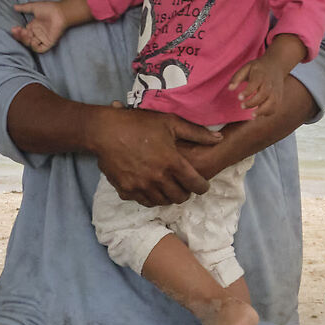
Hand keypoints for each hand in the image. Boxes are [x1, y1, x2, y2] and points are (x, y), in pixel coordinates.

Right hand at [11, 0, 69, 52]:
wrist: (60, 12)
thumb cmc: (50, 8)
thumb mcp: (34, 7)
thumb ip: (24, 8)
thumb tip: (14, 6)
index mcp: (34, 26)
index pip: (23, 33)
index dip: (18, 32)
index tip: (14, 28)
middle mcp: (38, 33)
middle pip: (25, 39)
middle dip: (20, 36)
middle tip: (17, 30)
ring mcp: (43, 38)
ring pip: (31, 44)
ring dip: (25, 40)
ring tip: (24, 33)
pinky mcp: (49, 42)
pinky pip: (40, 49)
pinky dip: (35, 47)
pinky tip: (32, 40)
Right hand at [90, 107, 219, 206]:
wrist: (105, 131)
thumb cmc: (139, 124)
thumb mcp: (170, 122)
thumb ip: (197, 133)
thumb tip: (219, 139)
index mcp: (172, 162)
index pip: (196, 185)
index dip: (202, 187)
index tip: (201, 185)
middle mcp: (158, 178)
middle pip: (180, 197)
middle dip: (186, 192)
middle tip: (183, 185)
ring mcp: (141, 187)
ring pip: (163, 202)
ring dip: (168, 196)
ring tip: (168, 187)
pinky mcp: (127, 190)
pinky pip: (144, 202)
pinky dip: (151, 197)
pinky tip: (151, 188)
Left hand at [227, 51, 292, 116]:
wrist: (276, 65)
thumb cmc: (258, 68)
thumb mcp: (246, 68)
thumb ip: (237, 78)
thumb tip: (230, 89)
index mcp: (260, 74)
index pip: (255, 83)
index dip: (248, 91)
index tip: (239, 98)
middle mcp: (269, 83)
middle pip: (264, 94)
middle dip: (253, 102)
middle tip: (242, 106)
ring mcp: (276, 90)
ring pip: (272, 102)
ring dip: (263, 111)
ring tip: (252, 115)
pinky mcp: (279, 97)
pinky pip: (275, 107)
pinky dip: (268, 112)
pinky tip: (259, 113)